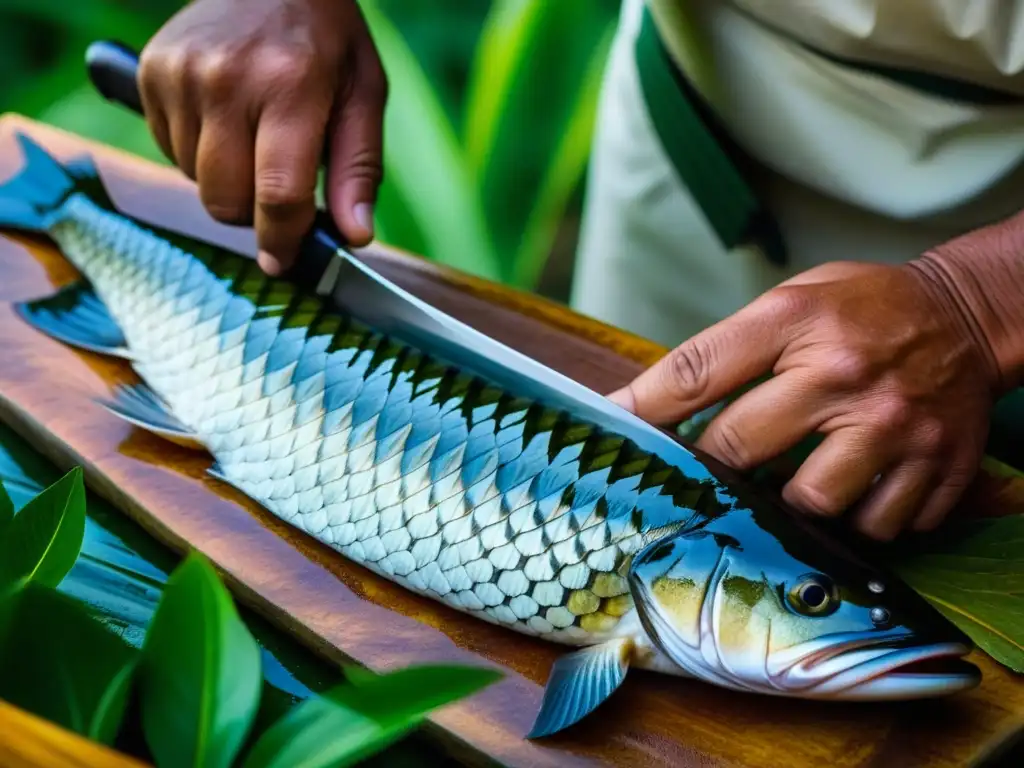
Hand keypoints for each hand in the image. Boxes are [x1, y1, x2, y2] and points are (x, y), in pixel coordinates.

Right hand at [138, 0, 386, 274]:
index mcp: (291, 86)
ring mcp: (181, 74)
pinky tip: (225, 122)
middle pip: (226, 201)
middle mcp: (228, 80)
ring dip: (227, 182)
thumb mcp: (364, 94)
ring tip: (255, 141)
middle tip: (279, 193)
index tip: (285, 262)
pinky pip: (169, 150)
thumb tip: (354, 236)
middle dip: (254, 214)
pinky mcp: (152, 72)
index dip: (282, 241)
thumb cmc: (325, 37)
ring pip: (195, 181)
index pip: (277, 193)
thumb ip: (359, 170)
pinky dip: (199, 154)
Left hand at [608, 259, 1002, 540]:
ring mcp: (896, 426)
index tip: (612, 427)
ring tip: (803, 475)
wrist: (970, 315)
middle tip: (715, 468)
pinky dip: (860, 517)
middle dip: (715, 467)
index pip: (696, 370)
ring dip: (794, 502)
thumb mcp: (795, 298)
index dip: (643, 406)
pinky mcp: (939, 467)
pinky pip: (878, 524)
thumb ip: (731, 347)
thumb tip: (655, 405)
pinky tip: (861, 486)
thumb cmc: (866, 308)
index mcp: (798, 321)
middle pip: (740, 450)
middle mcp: (844, 375)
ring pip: (812, 504)